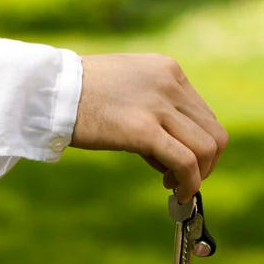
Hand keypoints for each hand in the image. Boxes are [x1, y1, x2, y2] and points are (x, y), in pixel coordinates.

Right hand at [71, 54, 227, 202]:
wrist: (50, 92)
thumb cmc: (83, 96)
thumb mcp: (130, 90)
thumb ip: (156, 112)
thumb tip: (171, 153)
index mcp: (169, 71)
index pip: (204, 116)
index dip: (198, 146)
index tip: (180, 162)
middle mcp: (171, 84)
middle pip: (214, 133)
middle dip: (206, 164)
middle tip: (182, 179)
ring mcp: (159, 105)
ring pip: (206, 148)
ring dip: (199, 175)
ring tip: (175, 185)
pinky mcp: (144, 129)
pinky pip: (186, 162)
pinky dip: (190, 183)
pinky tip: (178, 192)